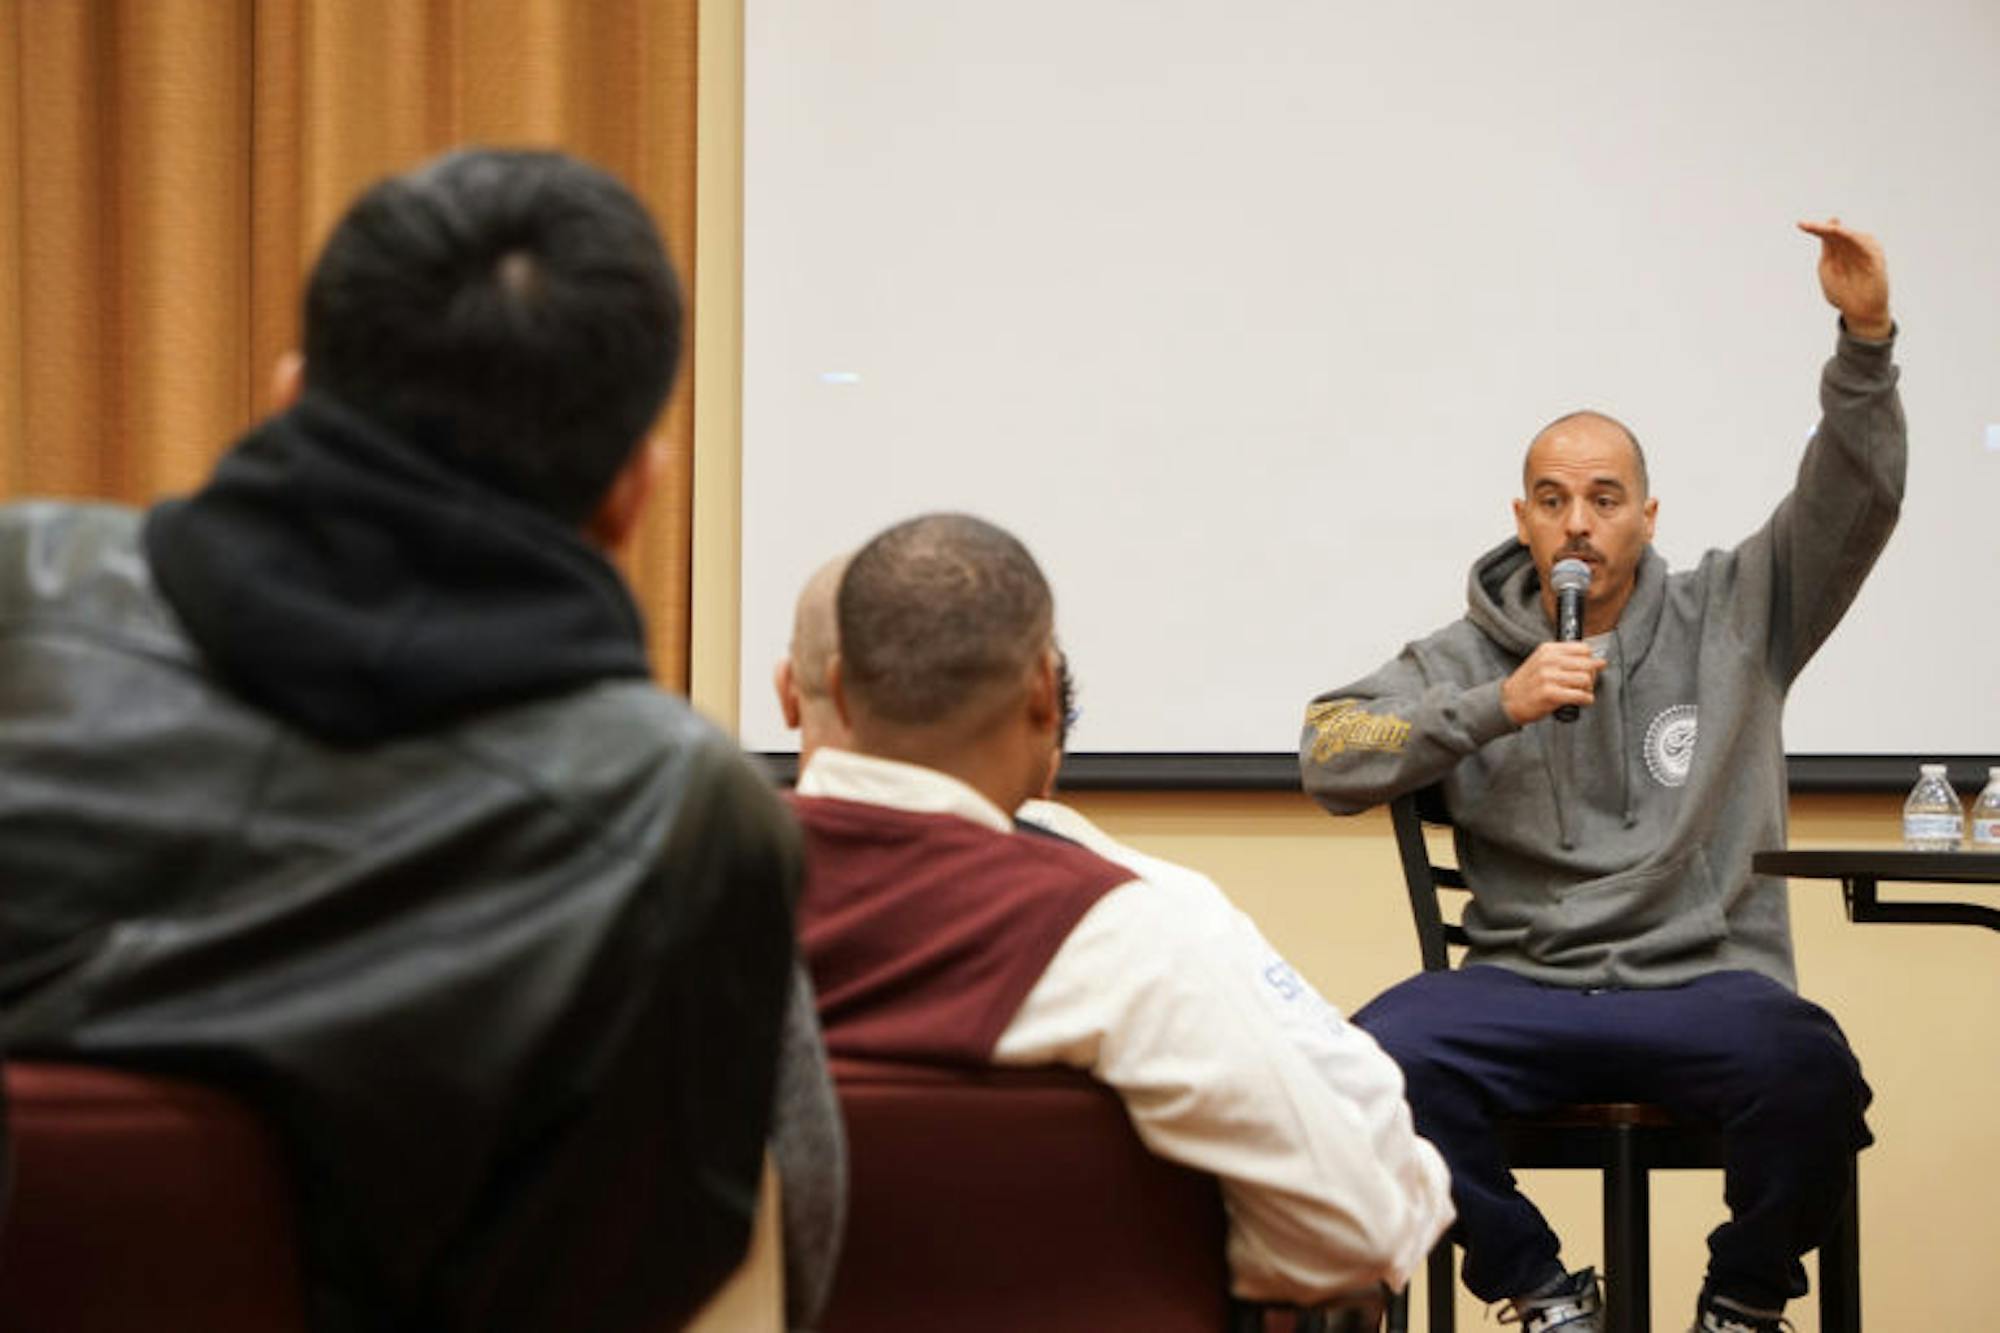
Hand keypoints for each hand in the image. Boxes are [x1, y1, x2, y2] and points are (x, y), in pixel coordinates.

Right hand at [1501, 641, 1607, 725]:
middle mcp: (1548, 661)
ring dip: (1589, 689)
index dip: (1590, 660)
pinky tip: (1581, 701)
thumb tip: (1599, 661)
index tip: (1586, 669)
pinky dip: (1586, 700)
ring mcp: (1548, 677)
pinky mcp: (1550, 694)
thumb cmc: (1529, 683)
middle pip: (1588, 664)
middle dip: (1592, 676)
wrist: (1508, 701)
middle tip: (1586, 684)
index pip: (1584, 649)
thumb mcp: (1542, 661)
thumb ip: (1566, 658)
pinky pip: (1580, 695)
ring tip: (1581, 693)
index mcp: (1548, 649)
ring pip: (1586, 680)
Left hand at [1797, 217, 1890, 338]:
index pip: (1827, 234)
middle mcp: (1853, 246)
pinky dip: (1856, 238)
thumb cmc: (1842, 292)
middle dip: (1823, 228)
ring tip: (1828, 229)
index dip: (1814, 228)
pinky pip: (1866, 245)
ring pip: (1851, 235)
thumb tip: (1827, 225)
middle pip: (1837, 232)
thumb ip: (1827, 249)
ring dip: (1839, 231)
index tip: (1801, 224)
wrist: (1860, 311)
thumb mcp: (1828, 268)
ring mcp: (1865, 251)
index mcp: (1839, 248)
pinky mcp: (1876, 258)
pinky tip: (1845, 234)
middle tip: (1810, 226)